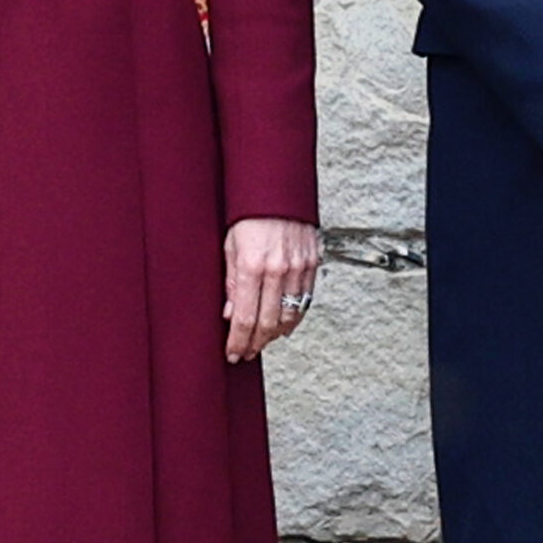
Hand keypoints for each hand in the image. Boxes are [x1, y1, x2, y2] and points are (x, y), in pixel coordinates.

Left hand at [224, 217, 321, 362]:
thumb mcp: (230, 246)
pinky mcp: (312, 264)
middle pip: (268, 323)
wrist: (278, 189)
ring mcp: (298, 268)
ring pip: (290, 316)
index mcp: (253, 266)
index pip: (245, 318)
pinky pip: (305, 300)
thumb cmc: (249, 213)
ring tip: (262, 341)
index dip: (238, 341)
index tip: (233, 353)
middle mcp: (278, 270)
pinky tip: (284, 325)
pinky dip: (294, 318)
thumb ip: (231, 282)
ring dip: (275, 334)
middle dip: (255, 343)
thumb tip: (231, 313)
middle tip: (246, 352)